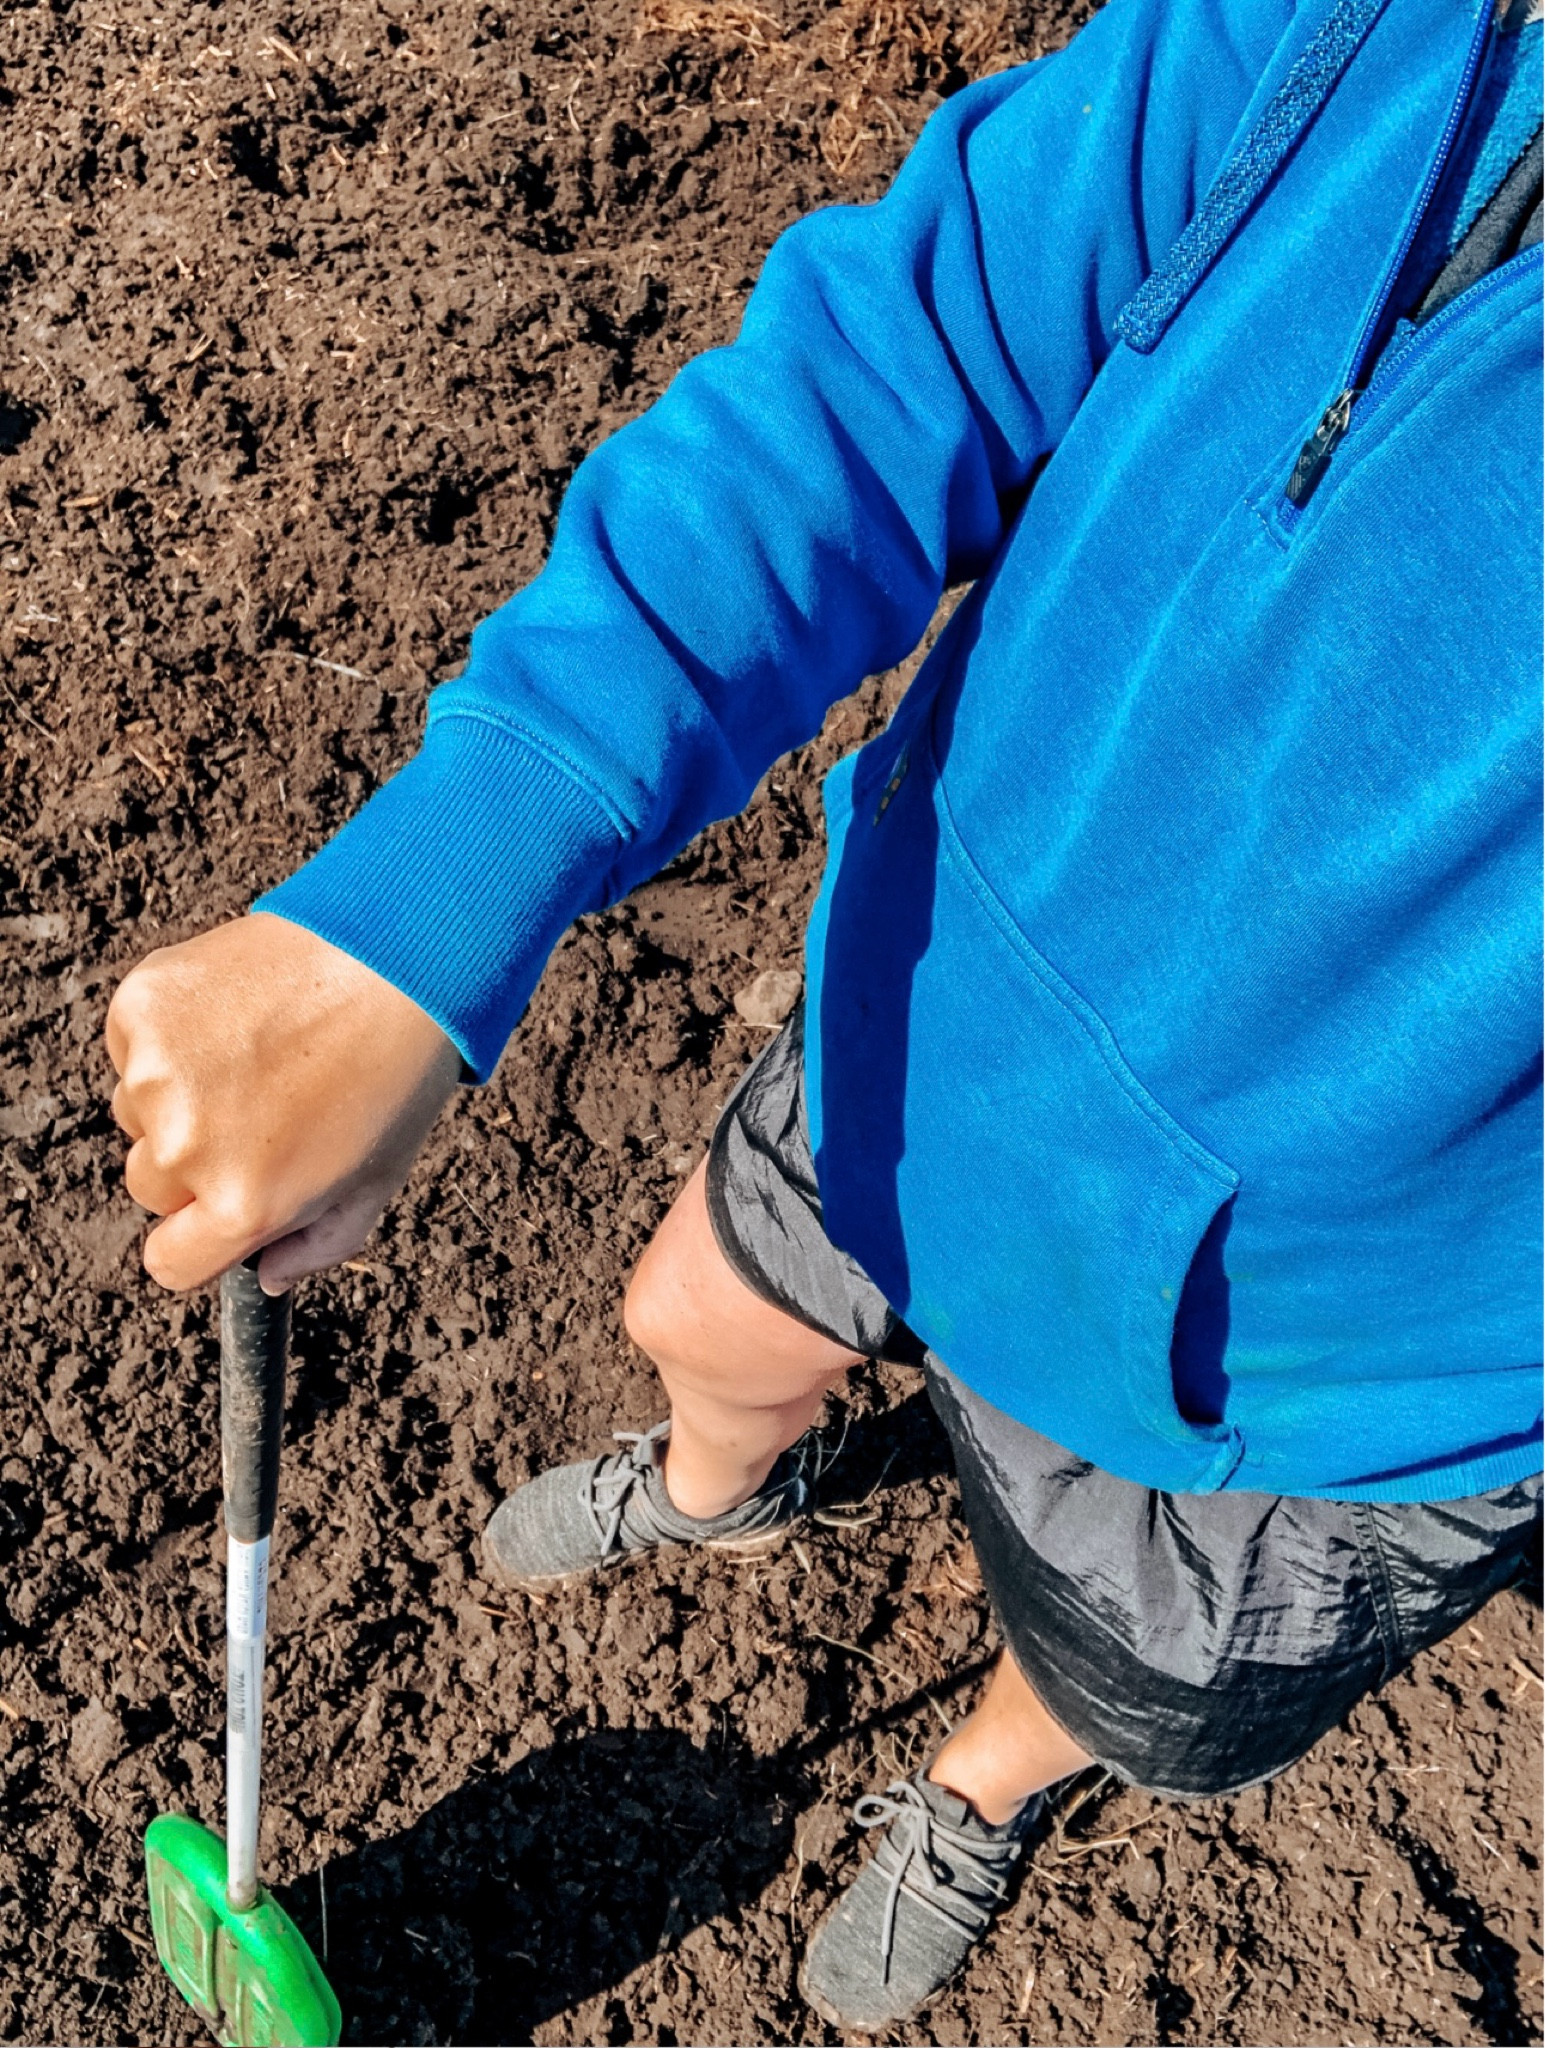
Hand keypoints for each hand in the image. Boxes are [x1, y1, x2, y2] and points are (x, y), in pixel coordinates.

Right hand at [107, 913, 462, 1291]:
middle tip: (261, 1110)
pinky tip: (234, 1012)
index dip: (197, 1239)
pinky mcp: (139, 1008)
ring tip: (257, 1053)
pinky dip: (167, 1036)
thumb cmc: (396, 1071)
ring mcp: (155, 1075)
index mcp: (243, 1205)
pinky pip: (130, 1047)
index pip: (170, 1263)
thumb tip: (267, 1277)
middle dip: (194, 1163)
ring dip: (177, 1095)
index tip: (217, 1210)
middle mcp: (186, 1148)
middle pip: (151, 1186)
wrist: (396, 956)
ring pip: (136, 1112)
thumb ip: (317, 1245)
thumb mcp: (376, 1178)